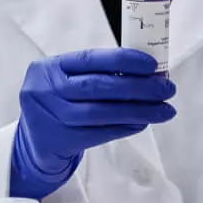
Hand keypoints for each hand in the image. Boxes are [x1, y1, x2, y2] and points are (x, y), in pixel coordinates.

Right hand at [10, 48, 175, 200]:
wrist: (35, 144)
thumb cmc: (59, 104)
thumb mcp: (65, 81)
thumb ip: (96, 73)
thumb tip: (147, 73)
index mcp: (48, 68)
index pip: (89, 59)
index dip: (122, 60)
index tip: (151, 65)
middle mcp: (45, 90)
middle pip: (97, 86)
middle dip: (138, 87)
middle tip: (167, 89)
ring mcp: (51, 117)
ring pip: (101, 112)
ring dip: (138, 110)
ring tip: (164, 110)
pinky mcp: (60, 141)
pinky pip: (100, 133)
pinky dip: (125, 127)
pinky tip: (143, 122)